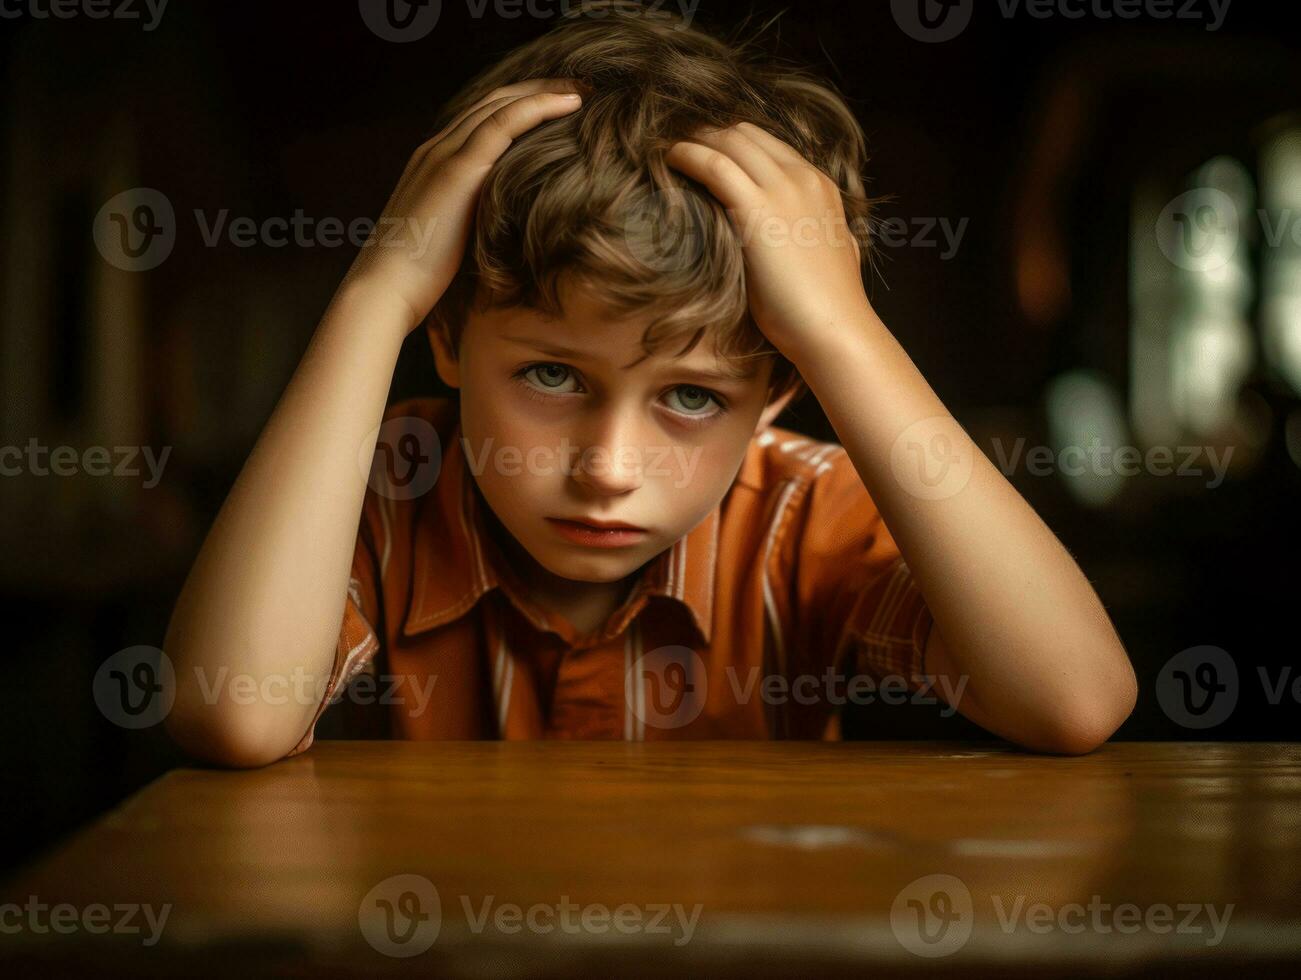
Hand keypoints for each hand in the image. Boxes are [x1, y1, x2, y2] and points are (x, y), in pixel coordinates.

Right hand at [343, 78, 584, 334]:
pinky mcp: (457, 169)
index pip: (482, 118)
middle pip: (493, 100)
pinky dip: (538, 107)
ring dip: (545, 90)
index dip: (521, 105)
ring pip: (500, 103)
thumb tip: (511, 232)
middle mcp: (437, 148)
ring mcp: (444, 154)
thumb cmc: (419, 279)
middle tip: (581, 86)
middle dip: (538, 88)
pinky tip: (570, 103)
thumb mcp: (454, 240)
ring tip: (584, 88)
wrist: (385, 290)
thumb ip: (478, 222)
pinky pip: (503, 123)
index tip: (560, 105)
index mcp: (435, 162)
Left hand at [664, 122, 870, 360]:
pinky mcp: (759, 210)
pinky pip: (714, 165)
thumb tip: (799, 239)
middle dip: (707, 134)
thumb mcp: (828, 256)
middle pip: (744, 133)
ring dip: (693, 141)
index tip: (701, 151)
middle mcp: (803, 178)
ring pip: (728, 140)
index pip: (767, 143)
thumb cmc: (825, 309)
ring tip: (666, 152)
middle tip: (676, 148)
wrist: (835, 330)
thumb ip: (812, 234)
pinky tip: (669, 161)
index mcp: (820, 185)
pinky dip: (688, 156)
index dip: (729, 141)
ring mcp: (783, 189)